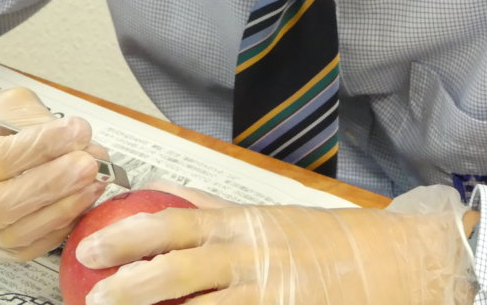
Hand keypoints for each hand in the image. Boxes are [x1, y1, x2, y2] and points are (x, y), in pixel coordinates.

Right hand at [0, 86, 108, 260]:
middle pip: (1, 204)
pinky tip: (81, 203)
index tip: (77, 130)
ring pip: (16, 234)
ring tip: (95, 182)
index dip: (41, 146)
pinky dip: (60, 227)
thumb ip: (35, 120)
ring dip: (64, 207)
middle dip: (53, 184)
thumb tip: (81, 139)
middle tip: (90, 164)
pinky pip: (28, 248)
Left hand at [75, 185, 475, 304]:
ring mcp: (268, 295)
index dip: (128, 233)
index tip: (90, 244)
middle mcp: (251, 257)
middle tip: (91, 296)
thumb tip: (167, 193)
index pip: (174, 222)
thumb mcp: (270, 216)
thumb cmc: (331, 241)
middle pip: (176, 270)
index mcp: (245, 224)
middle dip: (128, 285)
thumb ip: (215, 209)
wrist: (395, 264)